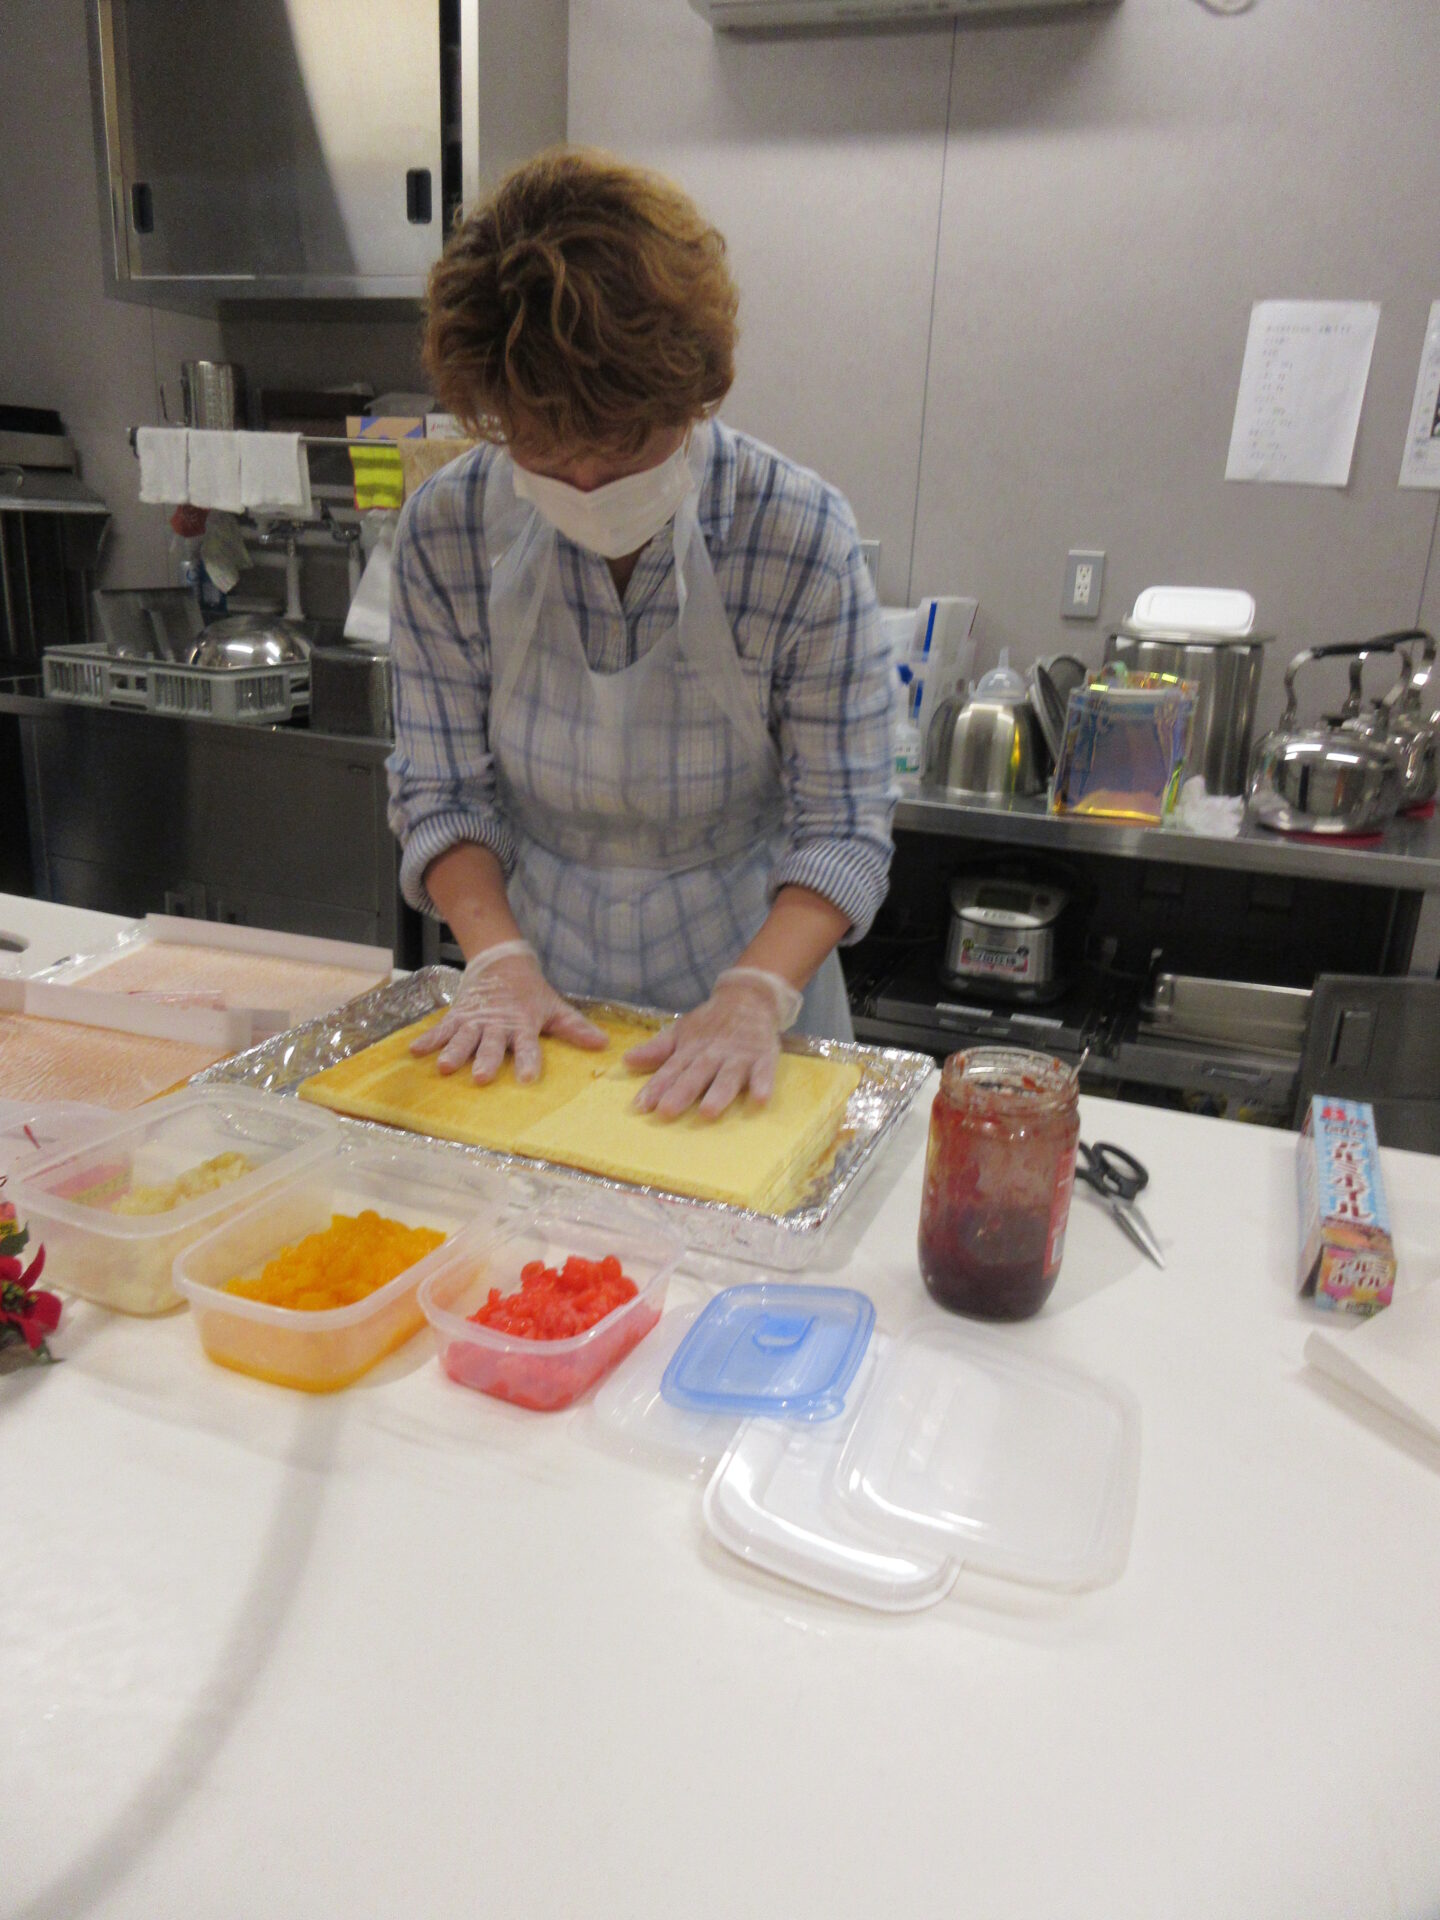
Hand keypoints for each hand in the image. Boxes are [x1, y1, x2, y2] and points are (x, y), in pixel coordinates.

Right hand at [411, 940, 605, 1083]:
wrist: (501, 962)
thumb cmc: (531, 992)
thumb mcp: (554, 1007)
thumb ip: (575, 1028)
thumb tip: (603, 1045)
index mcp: (522, 1023)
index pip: (528, 1045)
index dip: (528, 1061)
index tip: (527, 1078)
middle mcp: (497, 1024)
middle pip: (491, 1045)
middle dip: (485, 1060)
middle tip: (482, 1078)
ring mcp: (475, 1020)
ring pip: (463, 1038)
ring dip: (454, 1052)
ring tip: (444, 1067)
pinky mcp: (458, 1016)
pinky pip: (441, 1029)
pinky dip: (429, 1040)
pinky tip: (414, 1052)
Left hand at [623, 968, 803, 1119]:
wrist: (749, 998)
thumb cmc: (711, 1023)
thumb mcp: (682, 1032)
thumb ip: (657, 1049)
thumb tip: (626, 1061)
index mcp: (690, 1050)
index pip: (670, 1070)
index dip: (656, 1087)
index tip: (640, 1106)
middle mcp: (713, 1054)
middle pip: (695, 1075)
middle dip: (681, 1093)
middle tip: (666, 1112)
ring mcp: (739, 1057)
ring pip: (727, 1077)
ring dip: (719, 1094)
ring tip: (708, 1112)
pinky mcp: (764, 1058)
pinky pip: (764, 1073)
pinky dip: (763, 1085)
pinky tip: (760, 1100)